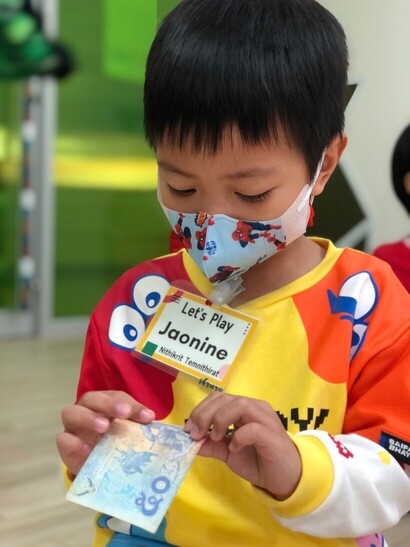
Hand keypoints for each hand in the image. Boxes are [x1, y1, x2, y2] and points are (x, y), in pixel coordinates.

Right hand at [56, 390, 154, 475]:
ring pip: (71, 412)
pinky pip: (63, 439)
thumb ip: (138, 426)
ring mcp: (73, 427)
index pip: (116, 396)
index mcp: (104, 403)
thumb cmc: (114, 445)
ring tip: (104, 427)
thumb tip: (152, 421)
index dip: (132, 404)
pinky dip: (75, 442)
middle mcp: (86, 410)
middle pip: (92, 398)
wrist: (96, 470)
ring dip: (89, 417)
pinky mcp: (65, 446)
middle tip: (124, 413)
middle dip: (109, 404)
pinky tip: (88, 450)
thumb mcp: (128, 435)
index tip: (148, 417)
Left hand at [185, 392, 300, 498]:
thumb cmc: (259, 461)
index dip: (201, 410)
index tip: (189, 429)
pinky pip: (252, 428)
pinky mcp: (271, 434)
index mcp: (244, 409)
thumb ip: (211, 445)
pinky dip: (239, 436)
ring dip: (220, 420)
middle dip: (205, 414)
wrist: (286, 478)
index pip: (218, 398)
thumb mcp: (229, 453)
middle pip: (225, 398)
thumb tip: (190, 441)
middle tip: (196, 433)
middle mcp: (255, 408)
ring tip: (216, 437)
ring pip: (239, 405)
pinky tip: (235, 448)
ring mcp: (265, 419)